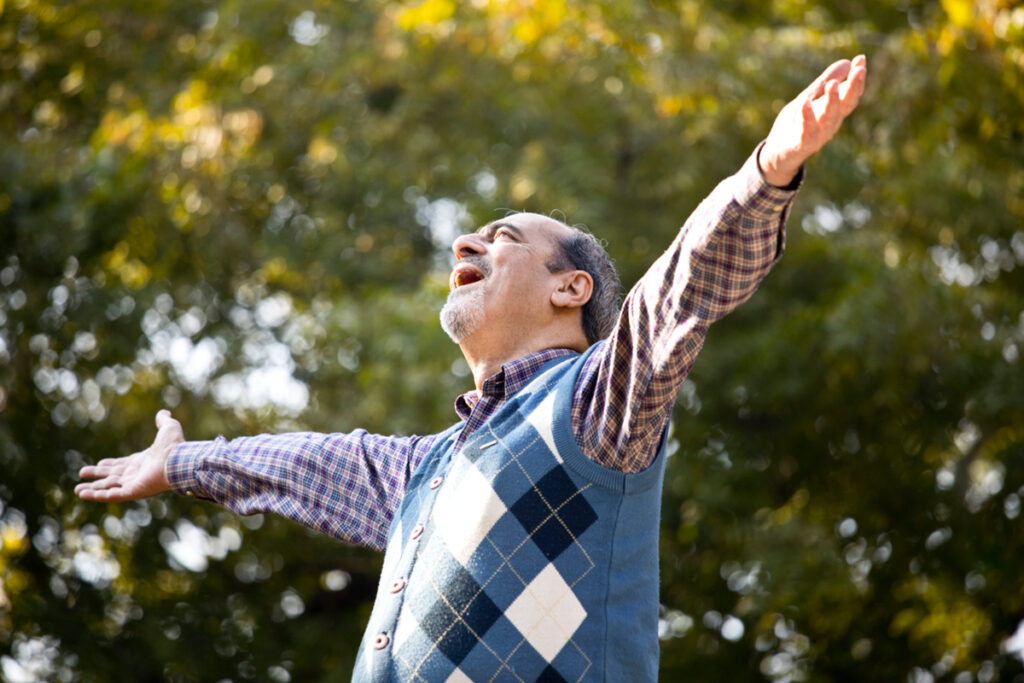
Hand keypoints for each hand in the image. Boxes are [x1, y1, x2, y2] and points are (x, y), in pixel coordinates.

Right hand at [75, 410, 182, 501]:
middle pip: (112, 476)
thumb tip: (164, 413)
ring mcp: (134, 484)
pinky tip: (84, 495)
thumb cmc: (174, 446)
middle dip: (97, 476)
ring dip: (93, 489)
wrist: (178, 460)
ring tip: (77, 491)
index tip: (98, 464)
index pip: (122, 464)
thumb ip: (164, 421)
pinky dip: (98, 496)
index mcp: (142, 461)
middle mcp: (136, 474)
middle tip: (82, 474)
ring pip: (108, 488)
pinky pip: (112, 496)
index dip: (110, 464)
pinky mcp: (132, 492)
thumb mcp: (168, 428)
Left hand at [759, 55, 867, 186]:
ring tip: (832, 84)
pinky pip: (807, 132)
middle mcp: (830, 123)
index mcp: (834, 112)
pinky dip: (807, 118)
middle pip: (846, 105)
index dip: (857, 79)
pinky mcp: (801, 144)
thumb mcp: (809, 98)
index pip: (850, 94)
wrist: (777, 153)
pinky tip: (804, 104)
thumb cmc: (796, 125)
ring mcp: (817, 135)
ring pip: (830, 118)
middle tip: (859, 69)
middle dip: (854, 87)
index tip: (861, 59)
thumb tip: (846, 62)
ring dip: (832, 101)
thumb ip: (824, 83)